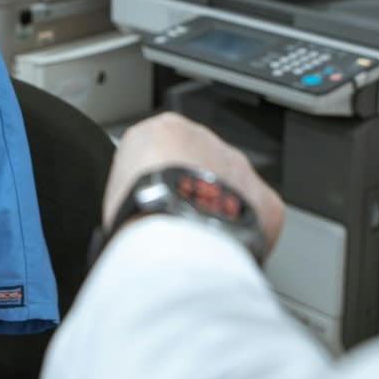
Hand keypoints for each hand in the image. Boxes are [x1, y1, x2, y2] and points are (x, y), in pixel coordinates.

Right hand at [102, 112, 284, 256]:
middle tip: (176, 223)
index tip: (153, 200)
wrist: (178, 235)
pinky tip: (225, 248)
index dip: (159, 177)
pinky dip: (247, 231)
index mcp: (164, 130)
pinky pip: (258, 214)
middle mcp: (206, 141)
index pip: (163, 147)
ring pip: (232, 186)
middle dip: (193, 191)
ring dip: (219, 208)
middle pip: (201, 164)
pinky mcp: (264, 199)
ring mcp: (238, 168)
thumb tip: (134, 200)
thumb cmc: (141, 213)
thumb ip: (132, 181)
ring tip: (199, 241)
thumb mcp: (114, 185)